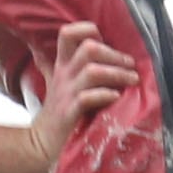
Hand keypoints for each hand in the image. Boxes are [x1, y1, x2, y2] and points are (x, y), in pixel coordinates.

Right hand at [24, 21, 141, 172]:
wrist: (41, 144)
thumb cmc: (57, 112)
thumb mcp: (53, 82)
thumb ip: (52, 64)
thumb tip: (41, 47)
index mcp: (62, 65)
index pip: (68, 33)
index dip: (87, 29)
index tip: (105, 41)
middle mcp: (64, 75)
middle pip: (88, 48)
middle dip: (114, 54)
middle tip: (131, 66)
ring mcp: (67, 94)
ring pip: (92, 71)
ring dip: (117, 73)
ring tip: (132, 80)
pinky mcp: (70, 113)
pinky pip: (88, 98)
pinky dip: (105, 95)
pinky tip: (116, 97)